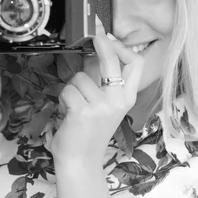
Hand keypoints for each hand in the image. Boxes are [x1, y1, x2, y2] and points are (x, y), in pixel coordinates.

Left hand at [50, 19, 144, 164]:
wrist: (81, 161)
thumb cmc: (89, 131)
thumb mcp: (105, 105)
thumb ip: (104, 82)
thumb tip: (97, 50)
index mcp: (126, 97)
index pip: (135, 64)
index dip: (122, 47)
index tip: (108, 38)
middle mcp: (118, 100)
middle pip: (113, 60)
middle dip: (102, 44)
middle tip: (95, 35)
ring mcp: (102, 106)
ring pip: (80, 78)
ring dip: (72, 88)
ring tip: (74, 105)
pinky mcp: (83, 111)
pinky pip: (67, 90)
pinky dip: (62, 99)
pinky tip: (67, 113)